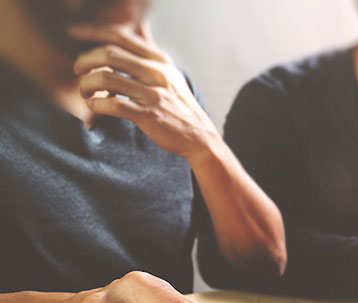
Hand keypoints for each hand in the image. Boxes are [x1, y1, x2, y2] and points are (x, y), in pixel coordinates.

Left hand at [70, 23, 217, 160]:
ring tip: (83, 92)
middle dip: (85, 60)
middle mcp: (156, 73)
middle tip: (78, 70)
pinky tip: (94, 107)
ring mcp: (153, 94)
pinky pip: (113, 105)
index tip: (73, 34)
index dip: (92, 32)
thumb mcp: (170, 72)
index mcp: (159, 60)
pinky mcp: (149, 115)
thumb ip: (151, 49)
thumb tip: (141, 26)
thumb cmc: (179, 105)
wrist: (199, 136)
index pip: (120, 36)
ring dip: (86, 84)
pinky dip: (96, 105)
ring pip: (106, 79)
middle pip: (108, 54)